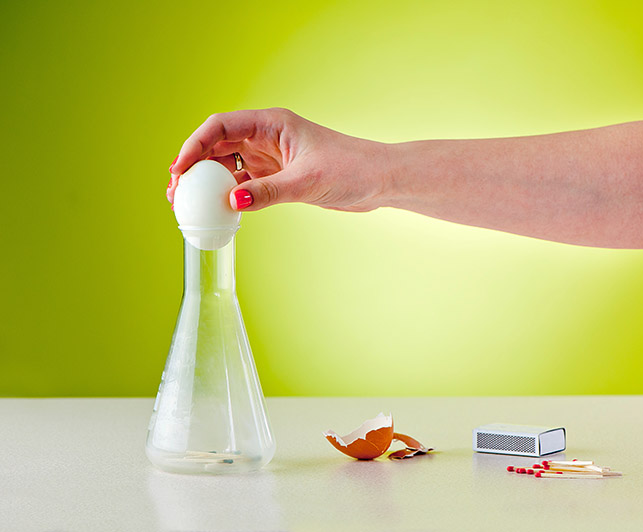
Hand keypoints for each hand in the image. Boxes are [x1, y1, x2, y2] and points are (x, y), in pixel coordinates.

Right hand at [167, 108, 388, 211]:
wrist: (379, 181)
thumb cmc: (352, 168)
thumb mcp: (307, 182)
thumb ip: (269, 192)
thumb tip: (232, 202)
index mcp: (272, 123)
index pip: (221, 127)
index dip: (195, 146)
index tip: (179, 169)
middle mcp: (267, 137)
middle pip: (217, 146)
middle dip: (194, 167)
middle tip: (176, 193)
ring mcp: (270, 157)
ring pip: (227, 167)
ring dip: (208, 184)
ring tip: (187, 205)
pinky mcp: (277, 177)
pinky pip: (244, 184)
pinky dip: (228, 196)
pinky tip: (216, 211)